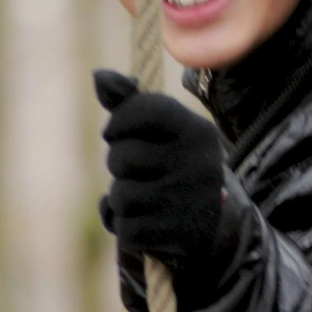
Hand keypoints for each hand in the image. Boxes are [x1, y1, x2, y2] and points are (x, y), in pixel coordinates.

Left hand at [94, 70, 225, 267]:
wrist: (212, 226)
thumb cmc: (175, 166)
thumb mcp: (163, 132)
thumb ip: (130, 102)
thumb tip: (98, 76)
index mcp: (196, 130)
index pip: (143, 111)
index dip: (118, 122)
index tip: (116, 133)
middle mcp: (198, 163)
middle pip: (121, 157)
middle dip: (118, 165)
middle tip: (136, 171)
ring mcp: (189, 201)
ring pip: (119, 196)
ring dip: (120, 200)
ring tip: (141, 198)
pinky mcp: (178, 235)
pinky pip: (124, 229)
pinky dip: (125, 228)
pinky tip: (144, 223)